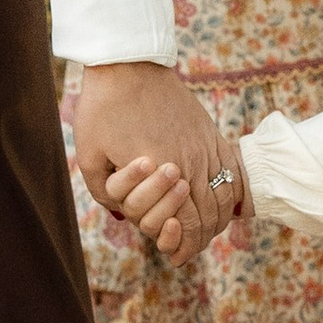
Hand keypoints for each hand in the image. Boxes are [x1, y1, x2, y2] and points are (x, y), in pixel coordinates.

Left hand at [72, 62, 232, 261]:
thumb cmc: (103, 109)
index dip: (184, 247)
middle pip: (209, 214)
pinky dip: (231, 192)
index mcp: (163, 171)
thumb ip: (105, 192)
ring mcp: (205, 145)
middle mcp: (191, 161)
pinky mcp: (210, 131)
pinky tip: (223, 202)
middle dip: (202, 238)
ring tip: (207, 231)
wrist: (127, 64)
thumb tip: (119, 214)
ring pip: (225, 194)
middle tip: (190, 250)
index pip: (186, 223)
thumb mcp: (91, 156)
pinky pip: (231, 170)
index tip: (177, 258)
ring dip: (218, 218)